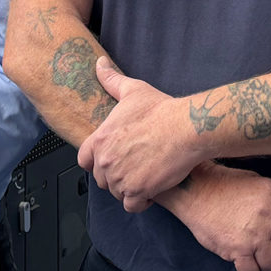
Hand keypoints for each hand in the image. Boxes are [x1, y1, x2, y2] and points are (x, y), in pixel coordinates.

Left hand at [77, 58, 199, 211]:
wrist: (185, 128)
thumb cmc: (161, 110)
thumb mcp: (133, 90)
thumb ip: (112, 80)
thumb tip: (99, 64)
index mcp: (101, 139)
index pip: (85, 160)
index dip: (97, 160)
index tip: (113, 158)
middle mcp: (106, 161)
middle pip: (102, 179)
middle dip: (116, 175)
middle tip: (135, 164)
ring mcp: (120, 178)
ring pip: (117, 192)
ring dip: (129, 187)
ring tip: (146, 173)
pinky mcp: (138, 192)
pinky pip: (132, 205)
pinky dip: (141, 200)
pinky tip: (153, 188)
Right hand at [160, 162, 270, 270]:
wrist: (196, 190)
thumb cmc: (225, 184)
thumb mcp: (257, 183)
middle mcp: (268, 215)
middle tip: (270, 247)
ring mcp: (253, 234)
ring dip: (265, 262)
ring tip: (255, 254)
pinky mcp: (236, 249)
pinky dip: (250, 270)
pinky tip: (244, 261)